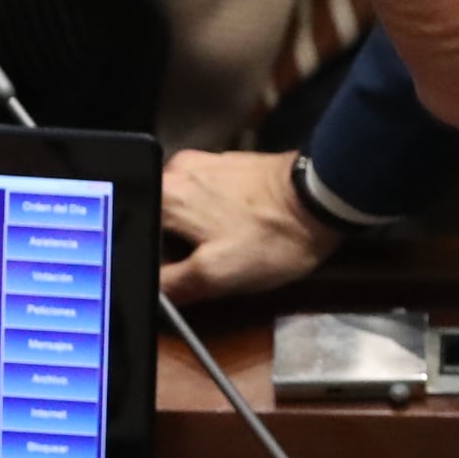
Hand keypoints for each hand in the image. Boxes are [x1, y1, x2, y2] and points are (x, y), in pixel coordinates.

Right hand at [161, 150, 339, 303]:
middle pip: (156, 222)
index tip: (179, 279)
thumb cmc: (272, 236)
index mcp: (163, 195)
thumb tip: (149, 293)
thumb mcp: (217, 276)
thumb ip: (172, 286)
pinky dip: (213, 218)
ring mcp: (203, 164)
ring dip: (195, 234)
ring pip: (181, 211)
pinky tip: (239, 230)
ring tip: (228, 246)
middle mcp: (176, 170)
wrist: (322, 199)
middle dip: (175, 249)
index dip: (154, 265)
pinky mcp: (228, 166)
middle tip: (208, 265)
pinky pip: (205, 198)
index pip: (136, 238)